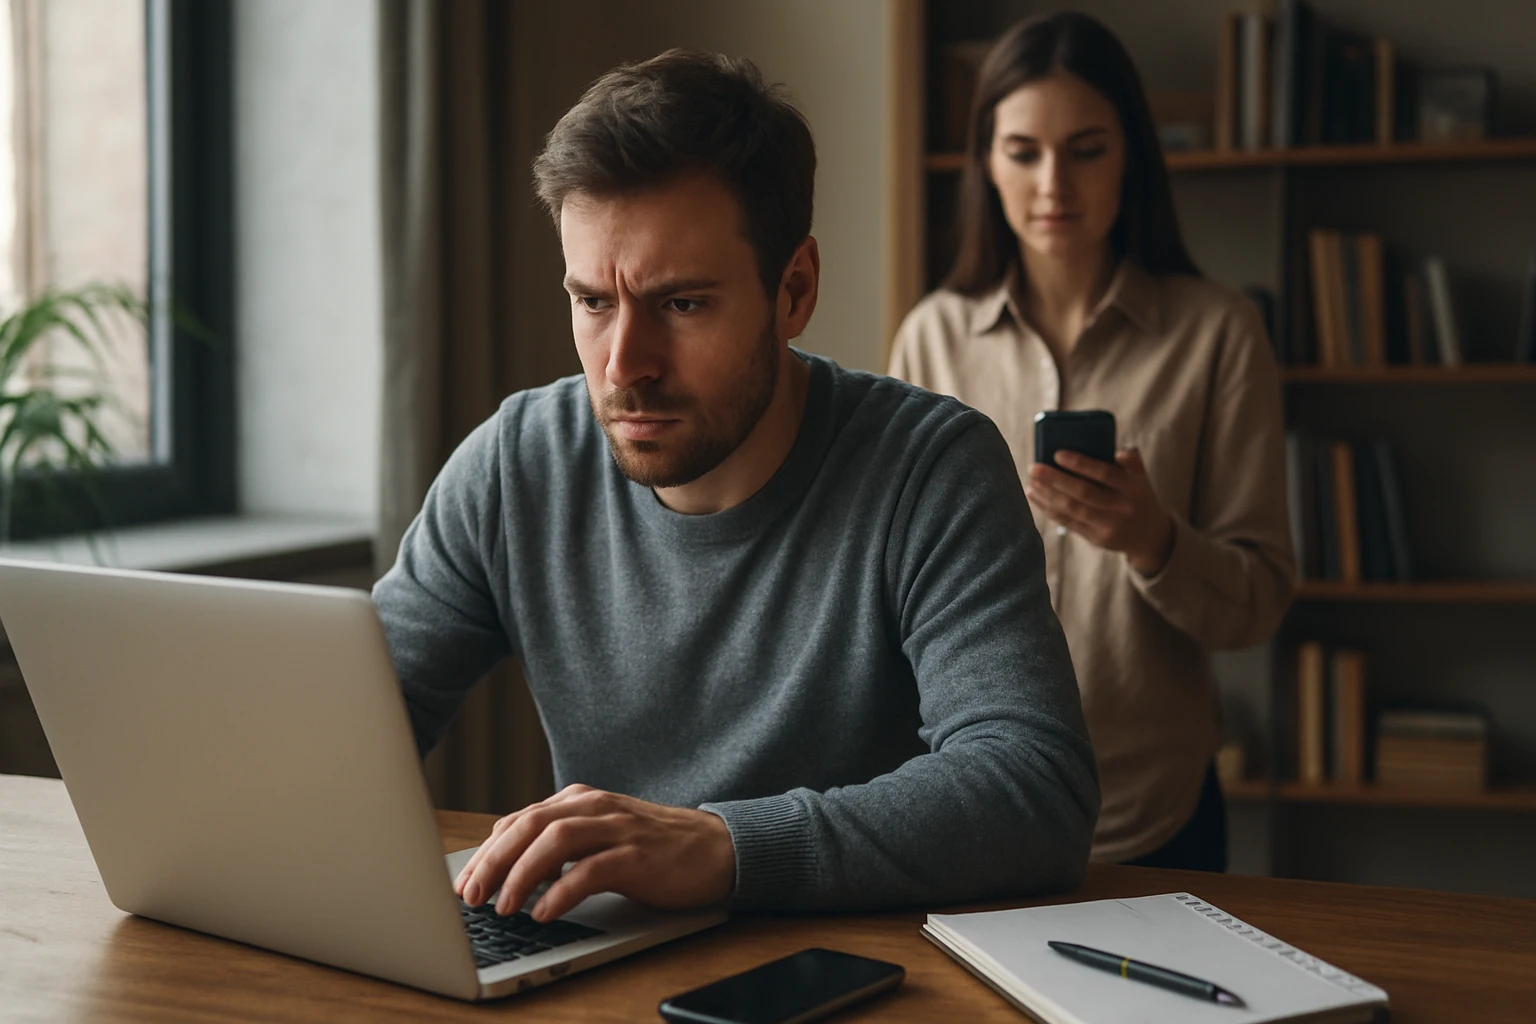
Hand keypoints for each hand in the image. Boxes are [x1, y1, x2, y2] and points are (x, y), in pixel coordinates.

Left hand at [452, 784, 735, 921]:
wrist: (716, 848)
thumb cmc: (654, 848)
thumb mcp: (600, 835)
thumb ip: (559, 841)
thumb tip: (506, 863)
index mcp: (580, 800)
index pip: (519, 820)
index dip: (485, 851)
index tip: (461, 883)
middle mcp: (594, 807)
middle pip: (529, 825)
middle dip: (492, 861)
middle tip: (470, 896)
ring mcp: (617, 829)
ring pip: (555, 841)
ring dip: (521, 874)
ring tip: (502, 906)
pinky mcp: (638, 855)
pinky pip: (591, 870)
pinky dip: (562, 891)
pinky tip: (545, 912)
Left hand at [1024, 448, 1174, 575]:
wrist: (1149, 535)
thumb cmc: (1136, 494)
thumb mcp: (1140, 475)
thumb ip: (1129, 460)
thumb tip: (1109, 446)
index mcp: (1133, 486)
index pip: (1105, 473)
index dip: (1081, 464)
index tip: (1057, 454)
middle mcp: (1122, 507)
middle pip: (1084, 493)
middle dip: (1055, 480)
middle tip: (1034, 468)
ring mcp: (1109, 525)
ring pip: (1073, 510)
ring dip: (1048, 496)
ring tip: (1031, 483)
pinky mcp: (1097, 539)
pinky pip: (1069, 523)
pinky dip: (1049, 510)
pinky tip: (1036, 498)